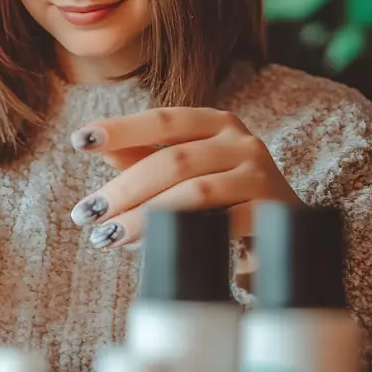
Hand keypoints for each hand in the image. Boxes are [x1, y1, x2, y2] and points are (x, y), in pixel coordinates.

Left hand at [69, 107, 299, 248]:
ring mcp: (260, 175)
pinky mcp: (272, 212)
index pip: (163, 119)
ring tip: (107, 237)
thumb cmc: (227, 195)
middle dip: (123, 188)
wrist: (291, 233)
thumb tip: (100, 147)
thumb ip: (146, 156)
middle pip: (173, 159)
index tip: (80, 140)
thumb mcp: (187, 170)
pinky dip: (182, 237)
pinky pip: (221, 225)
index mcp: (217, 123)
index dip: (121, 128)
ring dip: (144, 217)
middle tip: (86, 213)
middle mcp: (242, 141)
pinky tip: (150, 252)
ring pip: (194, 192)